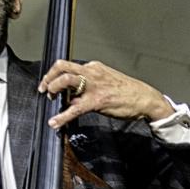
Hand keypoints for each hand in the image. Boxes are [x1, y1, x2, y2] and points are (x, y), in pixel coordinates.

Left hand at [39, 59, 172, 129]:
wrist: (145, 99)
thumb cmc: (128, 92)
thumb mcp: (107, 81)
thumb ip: (89, 86)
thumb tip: (72, 97)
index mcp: (94, 67)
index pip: (68, 65)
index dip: (55, 74)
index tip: (49, 82)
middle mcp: (92, 72)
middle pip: (62, 66)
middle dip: (48, 77)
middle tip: (44, 89)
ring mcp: (94, 86)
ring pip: (65, 80)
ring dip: (52, 89)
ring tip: (49, 100)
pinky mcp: (97, 101)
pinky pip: (74, 108)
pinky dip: (62, 116)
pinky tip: (55, 123)